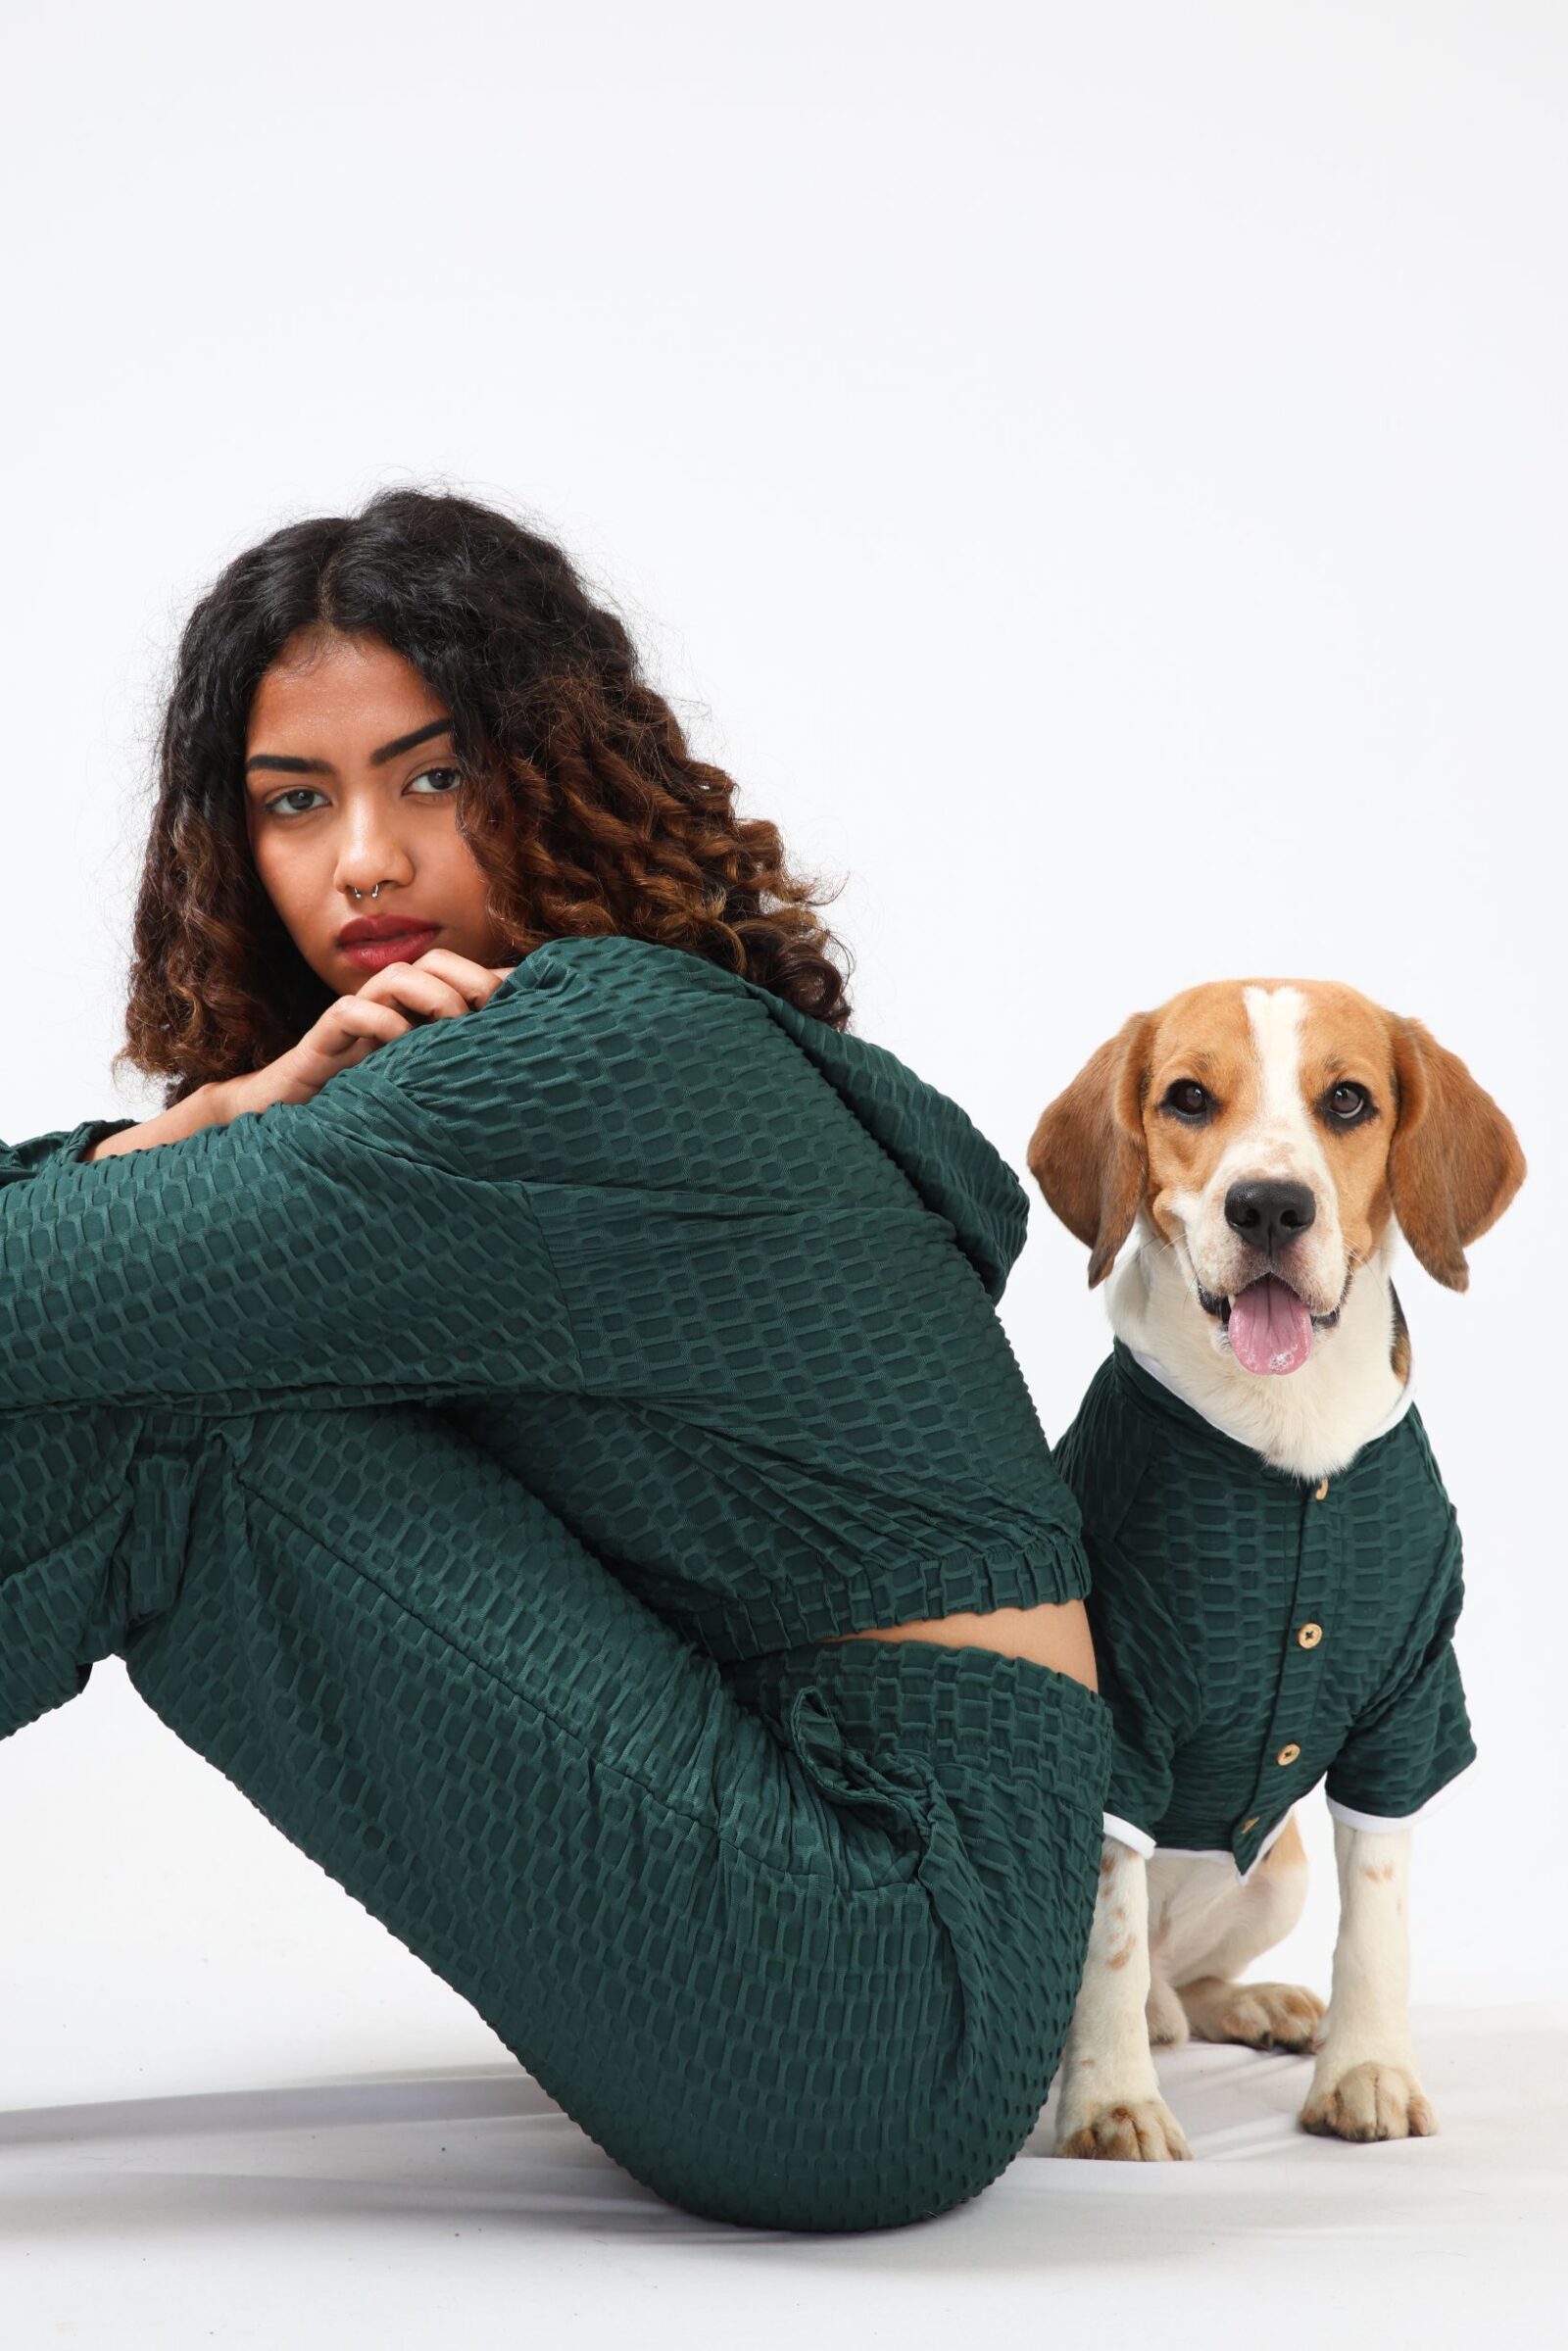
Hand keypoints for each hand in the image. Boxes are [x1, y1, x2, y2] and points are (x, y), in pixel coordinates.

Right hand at [218, 949, 520, 1118]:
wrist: (291, 1124)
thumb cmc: (366, 1106)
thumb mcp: (423, 1084)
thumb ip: (461, 1061)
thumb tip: (518, 1053)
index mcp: (416, 1015)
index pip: (459, 974)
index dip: (493, 978)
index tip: (525, 1003)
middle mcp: (389, 1010)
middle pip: (431, 961)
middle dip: (469, 977)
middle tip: (493, 1009)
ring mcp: (356, 1022)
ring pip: (395, 976)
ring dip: (431, 993)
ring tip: (453, 1024)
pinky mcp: (323, 1043)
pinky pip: (349, 1011)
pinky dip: (379, 1020)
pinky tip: (401, 1045)